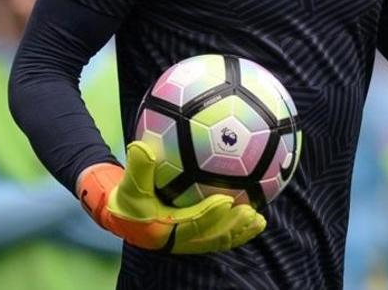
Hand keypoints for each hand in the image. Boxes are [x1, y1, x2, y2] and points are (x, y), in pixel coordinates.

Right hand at [78, 141, 265, 253]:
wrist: (127, 217)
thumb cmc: (129, 198)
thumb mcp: (128, 184)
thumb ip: (138, 168)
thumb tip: (139, 145)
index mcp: (162, 229)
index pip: (189, 223)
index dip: (208, 213)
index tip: (226, 200)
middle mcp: (178, 240)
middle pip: (210, 236)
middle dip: (231, 225)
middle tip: (249, 211)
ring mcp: (189, 242)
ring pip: (219, 240)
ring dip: (240, 231)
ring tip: (260, 219)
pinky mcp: (197, 239)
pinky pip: (221, 237)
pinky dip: (239, 231)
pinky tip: (258, 217)